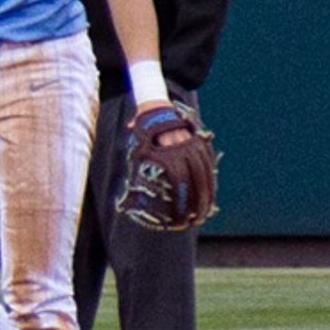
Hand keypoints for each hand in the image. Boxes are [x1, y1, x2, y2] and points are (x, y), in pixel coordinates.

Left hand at [118, 103, 220, 231]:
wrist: (157, 106)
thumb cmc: (141, 131)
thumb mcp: (132, 146)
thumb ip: (129, 166)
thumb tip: (118, 184)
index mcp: (168, 150)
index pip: (179, 181)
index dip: (182, 202)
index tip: (179, 217)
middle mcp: (184, 148)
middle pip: (195, 181)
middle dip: (197, 204)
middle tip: (193, 222)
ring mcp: (195, 146)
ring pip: (206, 175)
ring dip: (206, 196)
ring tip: (203, 215)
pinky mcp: (202, 145)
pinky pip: (209, 167)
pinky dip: (210, 182)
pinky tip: (210, 197)